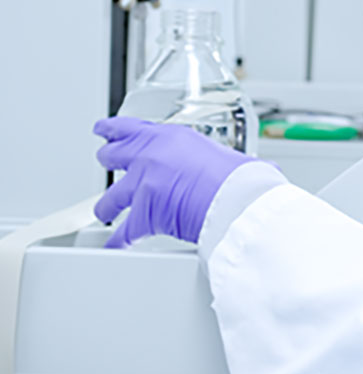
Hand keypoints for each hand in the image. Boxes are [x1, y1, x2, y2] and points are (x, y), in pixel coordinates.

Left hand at [93, 117, 251, 247]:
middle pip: (112, 156)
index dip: (113, 130)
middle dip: (109, 161)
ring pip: (110, 197)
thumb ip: (219, 160)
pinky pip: (122, 233)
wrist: (238, 200)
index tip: (105, 130)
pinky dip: (117, 241)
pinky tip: (114, 245)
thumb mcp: (226, 155)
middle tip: (107, 162)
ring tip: (106, 210)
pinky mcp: (143, 214)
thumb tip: (246, 167)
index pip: (130, 128)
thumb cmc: (240, 179)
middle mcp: (151, 156)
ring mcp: (143, 184)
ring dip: (107, 205)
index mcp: (171, 138)